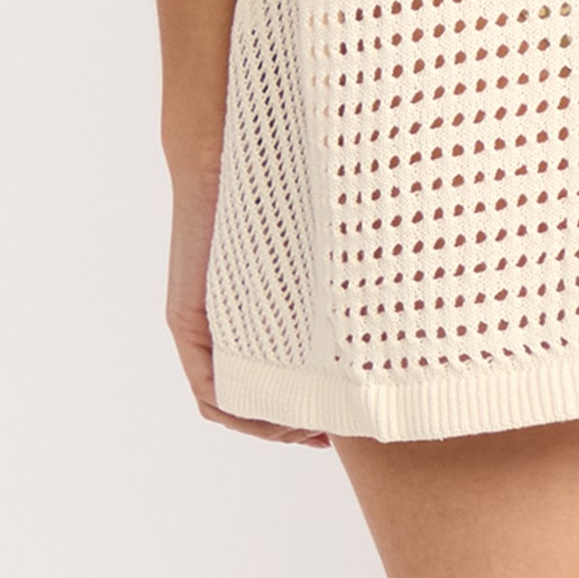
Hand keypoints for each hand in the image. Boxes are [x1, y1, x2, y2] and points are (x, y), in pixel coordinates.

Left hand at [166, 168, 330, 446]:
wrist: (222, 143)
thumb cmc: (277, 172)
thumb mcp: (313, 233)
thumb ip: (333, 262)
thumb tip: (392, 275)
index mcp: (248, 308)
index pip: (271, 380)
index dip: (306, 408)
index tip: (345, 417)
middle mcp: (217, 323)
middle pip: (250, 401)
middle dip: (293, 424)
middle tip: (338, 434)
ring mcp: (197, 324)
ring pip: (228, 402)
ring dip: (271, 424)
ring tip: (315, 430)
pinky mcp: (186, 319)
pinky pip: (210, 389)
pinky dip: (243, 411)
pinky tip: (283, 414)